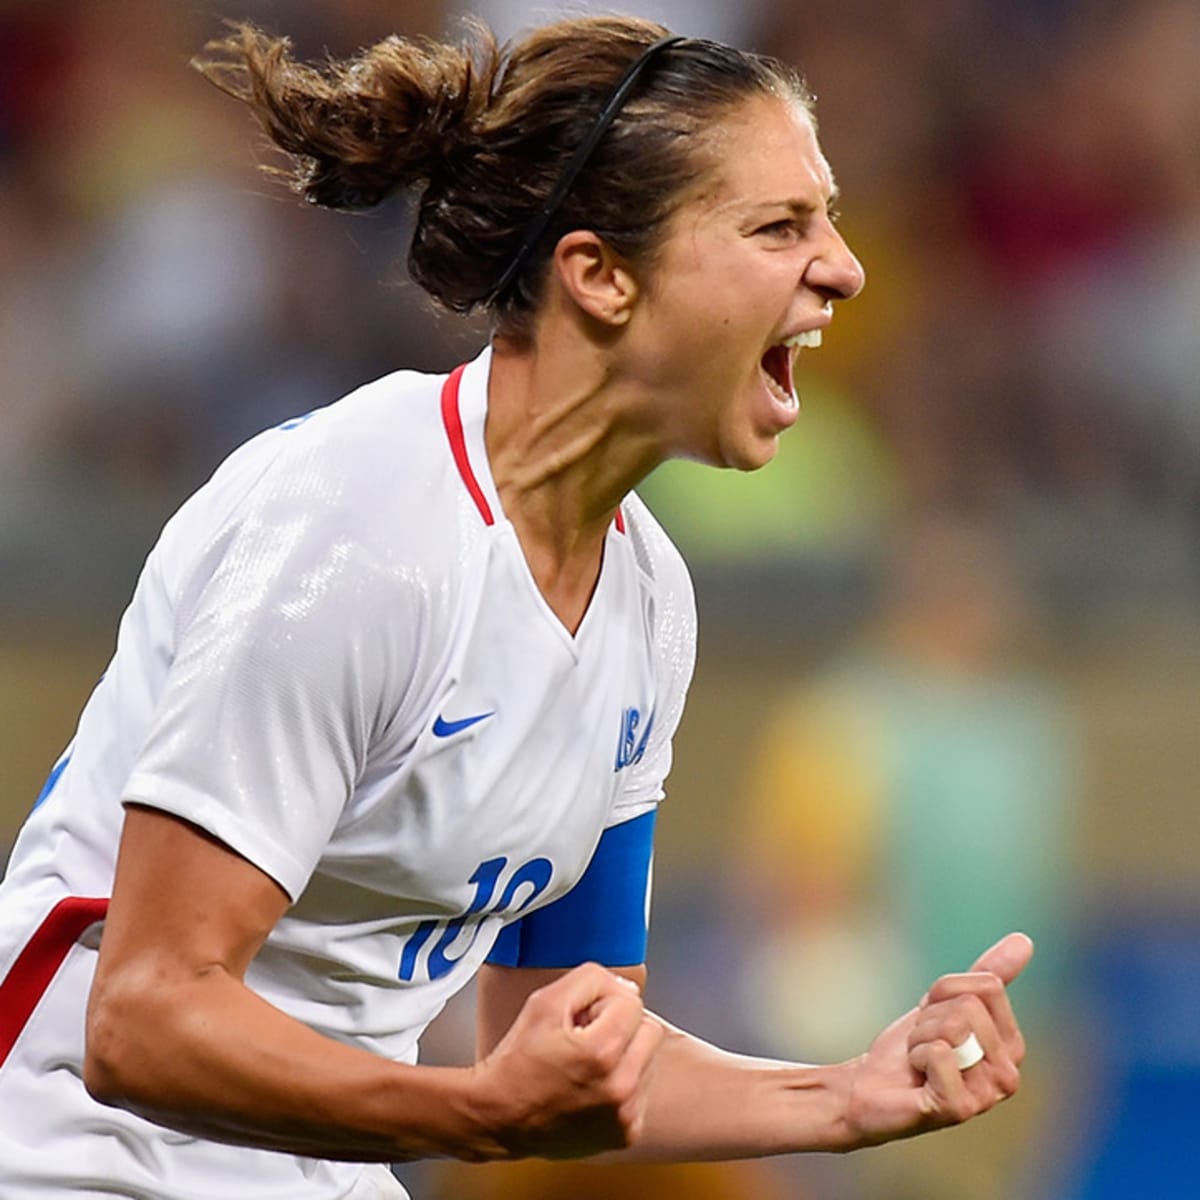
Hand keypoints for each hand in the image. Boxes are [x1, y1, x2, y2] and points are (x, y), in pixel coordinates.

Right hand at [468, 962, 663, 1158]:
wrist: (498, 1118)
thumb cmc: (516, 1064)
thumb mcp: (545, 1002)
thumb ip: (591, 979)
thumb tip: (625, 987)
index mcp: (602, 1052)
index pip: (632, 1001)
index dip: (602, 1002)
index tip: (581, 1017)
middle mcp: (620, 1088)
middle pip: (649, 1030)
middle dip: (620, 1027)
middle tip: (587, 1037)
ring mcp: (624, 1115)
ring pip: (649, 1060)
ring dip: (625, 1055)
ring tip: (588, 1064)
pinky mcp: (625, 1134)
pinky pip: (643, 1091)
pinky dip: (623, 1084)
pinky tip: (594, 1085)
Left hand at [843, 932, 1033, 1147]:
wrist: (870, 1087)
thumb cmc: (911, 1046)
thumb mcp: (946, 1002)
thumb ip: (988, 974)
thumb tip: (1025, 939)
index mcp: (1012, 1047)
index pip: (988, 986)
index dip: (946, 993)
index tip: (934, 1017)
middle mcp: (1008, 1075)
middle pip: (968, 1006)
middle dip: (930, 1018)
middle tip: (923, 1045)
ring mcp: (987, 1097)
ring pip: (952, 1028)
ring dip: (920, 1039)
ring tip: (919, 1062)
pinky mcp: (959, 1109)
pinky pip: (938, 1053)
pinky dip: (916, 1056)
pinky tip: (917, 1079)